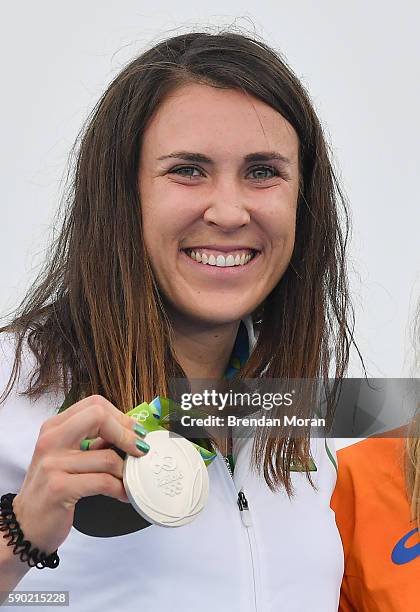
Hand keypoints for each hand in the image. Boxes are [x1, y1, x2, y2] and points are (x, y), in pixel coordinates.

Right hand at [12, 394, 148, 554]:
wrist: (25, 526)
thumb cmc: (52, 489)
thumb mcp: (67, 457)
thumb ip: (92, 441)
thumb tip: (130, 432)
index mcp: (54, 427)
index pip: (94, 404)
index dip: (120, 417)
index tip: (135, 432)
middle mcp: (51, 440)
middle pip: (99, 416)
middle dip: (126, 433)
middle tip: (140, 450)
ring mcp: (53, 463)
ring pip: (107, 456)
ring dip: (125, 471)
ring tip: (129, 480)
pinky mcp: (58, 488)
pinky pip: (103, 482)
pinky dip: (120, 489)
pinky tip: (123, 494)